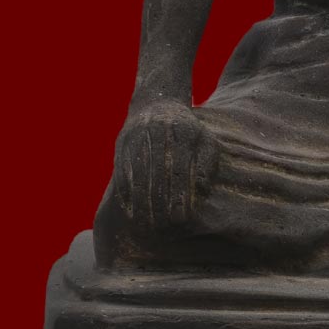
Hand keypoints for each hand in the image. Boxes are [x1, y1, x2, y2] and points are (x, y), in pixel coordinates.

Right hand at [113, 101, 218, 227]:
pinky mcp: (122, 142)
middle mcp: (158, 133)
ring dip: (141, 202)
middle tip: (163, 226)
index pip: (180, 169)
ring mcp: (137, 136)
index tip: (182, 218)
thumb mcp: (204, 140)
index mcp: (182, 132)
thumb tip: (201, 189)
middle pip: (157, 174)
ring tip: (146, 224)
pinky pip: (122, 171)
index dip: (180, 195)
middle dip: (160, 202)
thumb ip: (206, 164)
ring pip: (137, 174)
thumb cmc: (187, 129)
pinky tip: (130, 210)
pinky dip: (125, 192)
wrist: (157, 101)